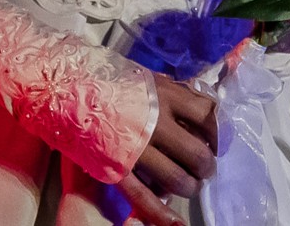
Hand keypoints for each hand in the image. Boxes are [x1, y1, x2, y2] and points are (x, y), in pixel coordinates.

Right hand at [117, 73, 217, 224]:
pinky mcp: (118, 168)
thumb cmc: (114, 82)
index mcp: (166, 94)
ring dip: (190, 186)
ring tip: (189, 184)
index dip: (219, 133)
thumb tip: (206, 110)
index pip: (209, 117)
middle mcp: (156, 121)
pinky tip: (176, 223)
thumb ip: (177, 93)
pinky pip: (144, 197)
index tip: (217, 141)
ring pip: (177, 179)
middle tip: (204, 168)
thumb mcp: (150, 79)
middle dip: (207, 166)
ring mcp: (137, 147)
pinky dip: (162, 214)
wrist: (70, 87)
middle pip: (197, 153)